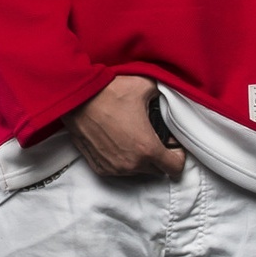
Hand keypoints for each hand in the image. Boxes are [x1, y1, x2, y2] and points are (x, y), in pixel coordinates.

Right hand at [62, 75, 185, 177]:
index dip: (179, 155)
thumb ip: (163, 95)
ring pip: (137, 170)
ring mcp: (114, 168)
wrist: (77, 97)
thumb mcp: (146, 86)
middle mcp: (132, 164)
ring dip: (140, 158)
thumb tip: (167, 97)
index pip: (176, 167)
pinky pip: (119, 169)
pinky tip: (119, 140)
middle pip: (157, 170)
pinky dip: (123, 159)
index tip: (173, 144)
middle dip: (160, 156)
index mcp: (147, 148)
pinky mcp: (99, 167)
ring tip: (134, 136)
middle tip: (154, 137)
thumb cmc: (110, 91)